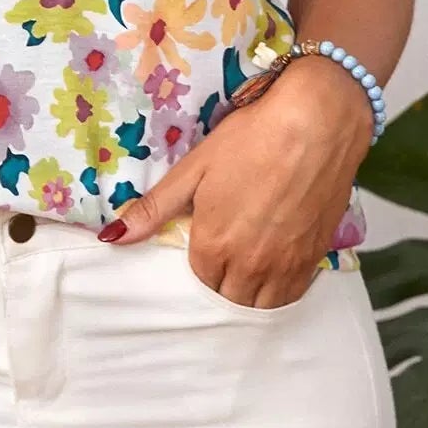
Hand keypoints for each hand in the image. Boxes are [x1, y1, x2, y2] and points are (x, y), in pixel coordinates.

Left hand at [98, 57, 370, 308]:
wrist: (316, 123)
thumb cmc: (250, 139)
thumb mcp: (195, 169)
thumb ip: (154, 209)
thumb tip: (111, 237)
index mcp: (214, 245)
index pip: (198, 280)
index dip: (199, 261)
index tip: (204, 240)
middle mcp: (250, 265)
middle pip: (229, 298)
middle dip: (222, 281)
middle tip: (225, 251)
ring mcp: (286, 265)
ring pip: (261, 304)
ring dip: (250, 292)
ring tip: (248, 263)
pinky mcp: (315, 257)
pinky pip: (292, 295)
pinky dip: (280, 290)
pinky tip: (276, 266)